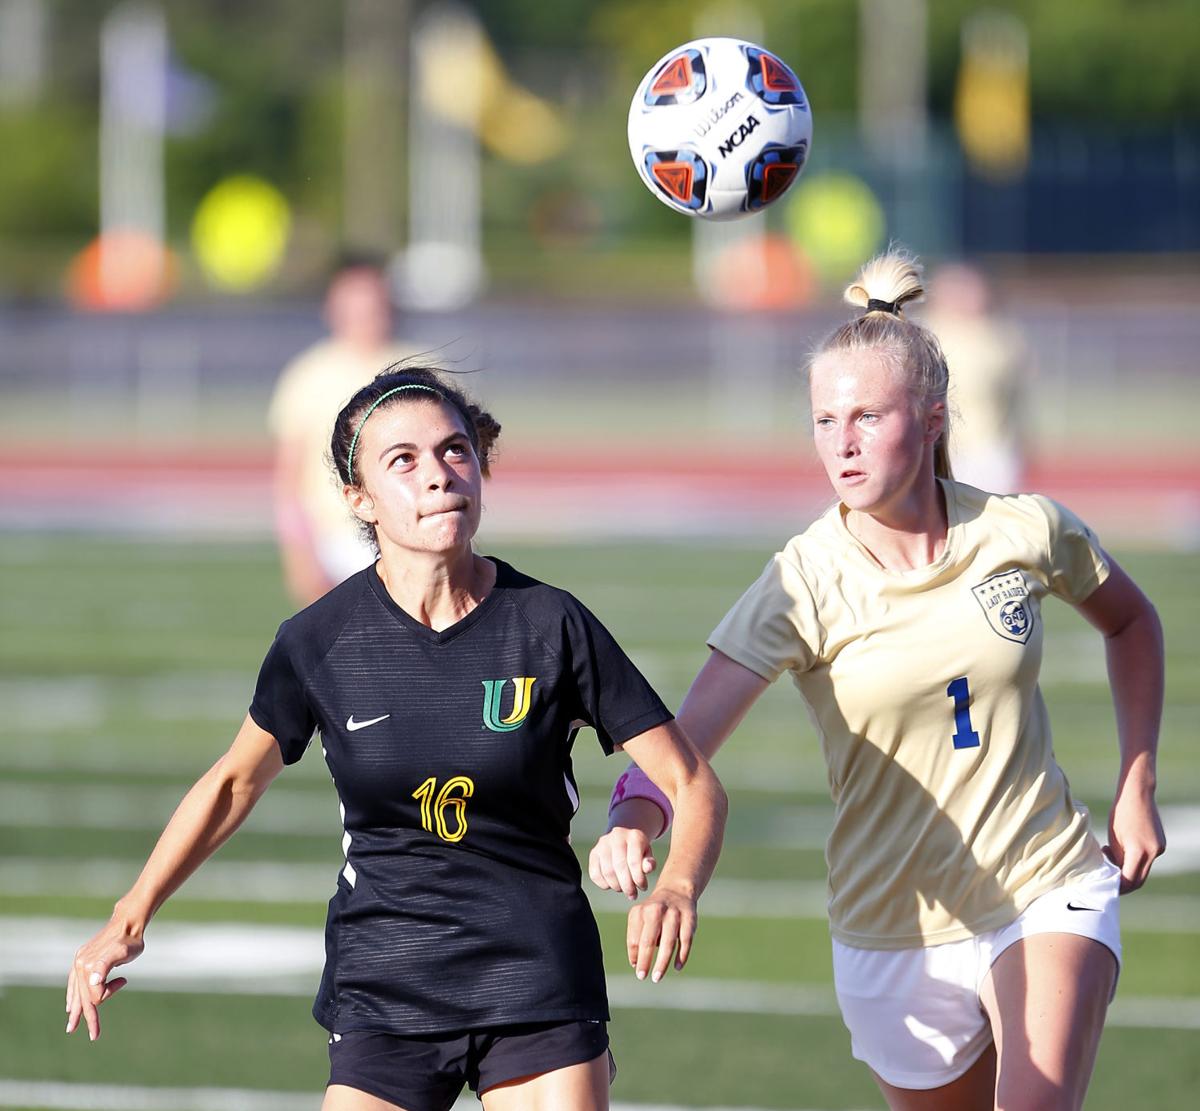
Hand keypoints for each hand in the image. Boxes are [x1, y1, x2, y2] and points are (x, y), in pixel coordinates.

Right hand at [66, 919, 143, 1040]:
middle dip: (87, 1017)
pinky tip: (71, 1004)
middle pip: (83, 997)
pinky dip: (73, 996)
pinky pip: (74, 984)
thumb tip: (93, 981)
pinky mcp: (82, 960)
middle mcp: (80, 966)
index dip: (108, 994)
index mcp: (87, 966)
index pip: (94, 995)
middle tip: (94, 1036)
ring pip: (76, 993)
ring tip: (72, 1026)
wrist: (128, 922)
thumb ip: (106, 964)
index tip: (123, 981)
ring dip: (76, 1010)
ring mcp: (79, 963)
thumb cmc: (130, 940)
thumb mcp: (122, 952)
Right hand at [588, 823, 656, 899]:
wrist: (624, 842)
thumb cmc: (638, 852)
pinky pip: (595, 874)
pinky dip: (604, 885)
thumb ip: (649, 863)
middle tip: (632, 894)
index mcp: (634, 836)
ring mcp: (603, 844)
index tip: (642, 887)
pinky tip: (613, 885)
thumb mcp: (648, 855)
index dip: (638, 878)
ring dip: (616, 886)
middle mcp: (617, 836)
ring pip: (607, 871)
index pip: (634, 861)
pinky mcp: (593, 853)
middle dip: (627, 885)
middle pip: (619, 866)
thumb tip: (648, 867)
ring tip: (624, 889)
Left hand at [626, 883, 696, 981]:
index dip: (634, 955)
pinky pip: (685, 941)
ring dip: (662, 962)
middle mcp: (656, 911)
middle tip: (641, 977)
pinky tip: (677, 967)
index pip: (634, 939)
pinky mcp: (689, 919)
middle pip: (648, 940)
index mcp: (640, 911)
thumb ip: (636, 937)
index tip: (636, 968)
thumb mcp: (641, 917)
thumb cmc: (654, 912)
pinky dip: (682, 956)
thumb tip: (635, 963)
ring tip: (657, 977)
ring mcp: (674, 914)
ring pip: (668, 943)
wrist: (676, 891)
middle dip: (644, 961)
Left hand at [1106, 777, 1165, 893]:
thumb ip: (1117, 857)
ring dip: (1128, 868)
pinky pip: (1147, 859)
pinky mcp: (1161, 844)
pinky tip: (1122, 847)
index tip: (1106, 884)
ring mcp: (1160, 849)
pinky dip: (1135, 859)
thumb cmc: (1121, 813)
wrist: (1138, 794)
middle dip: (1124, 882)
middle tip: (1108, 876)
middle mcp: (1153, 853)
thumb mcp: (1114, 837)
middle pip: (1139, 879)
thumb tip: (1116, 873)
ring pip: (1143, 869)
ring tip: (1110, 853)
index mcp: (1139, 851)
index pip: (1129, 879)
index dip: (1118, 886)